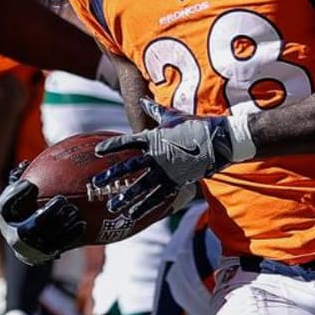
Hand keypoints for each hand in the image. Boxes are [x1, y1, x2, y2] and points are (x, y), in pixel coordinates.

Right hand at [0, 161, 85, 265]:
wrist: (28, 243)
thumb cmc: (25, 210)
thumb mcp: (19, 196)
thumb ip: (20, 180)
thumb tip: (25, 164)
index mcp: (6, 218)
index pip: (4, 206)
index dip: (15, 194)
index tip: (31, 183)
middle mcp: (13, 236)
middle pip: (28, 228)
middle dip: (47, 214)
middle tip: (62, 200)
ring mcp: (28, 249)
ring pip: (46, 239)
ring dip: (62, 225)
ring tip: (74, 211)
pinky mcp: (43, 257)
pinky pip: (58, 246)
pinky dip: (71, 235)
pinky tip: (82, 224)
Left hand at [93, 99, 254, 215]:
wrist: (218, 140)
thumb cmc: (195, 125)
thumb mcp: (172, 116)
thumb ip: (154, 110)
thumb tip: (142, 99)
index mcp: (153, 138)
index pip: (127, 142)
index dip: (111, 146)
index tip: (97, 151)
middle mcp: (156, 155)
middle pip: (129, 167)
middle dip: (111, 175)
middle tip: (95, 183)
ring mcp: (166, 171)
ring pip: (141, 186)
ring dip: (125, 197)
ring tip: (111, 206)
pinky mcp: (176, 182)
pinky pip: (157, 197)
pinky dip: (144, 207)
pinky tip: (132, 215)